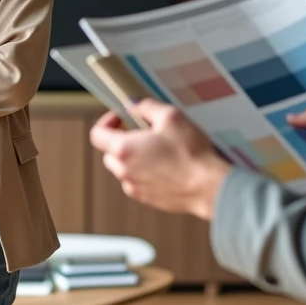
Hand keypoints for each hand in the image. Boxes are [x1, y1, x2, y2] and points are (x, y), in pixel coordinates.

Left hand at [89, 99, 231, 220]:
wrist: (209, 187)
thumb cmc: (191, 153)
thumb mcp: (171, 116)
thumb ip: (147, 107)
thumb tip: (134, 105)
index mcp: (123, 149)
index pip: (96, 134)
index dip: (107, 121)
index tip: (121, 117)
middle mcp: (124, 171)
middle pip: (109, 152)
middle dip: (122, 139)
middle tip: (144, 132)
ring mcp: (135, 188)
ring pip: (124, 169)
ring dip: (134, 158)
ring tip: (159, 150)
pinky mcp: (148, 199)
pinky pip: (138, 182)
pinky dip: (145, 173)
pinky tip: (167, 166)